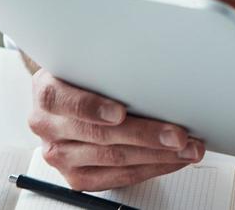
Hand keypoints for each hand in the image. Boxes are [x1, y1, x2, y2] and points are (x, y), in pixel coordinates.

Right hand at [27, 69, 204, 190]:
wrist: (65, 99)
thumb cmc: (83, 77)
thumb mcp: (85, 60)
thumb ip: (106, 62)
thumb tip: (154, 57)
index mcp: (48, 92)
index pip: (64, 100)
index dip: (93, 108)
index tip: (120, 112)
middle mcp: (49, 127)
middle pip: (99, 135)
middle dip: (145, 135)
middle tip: (178, 134)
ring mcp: (61, 155)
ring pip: (113, 159)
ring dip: (157, 155)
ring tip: (186, 149)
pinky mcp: (77, 177)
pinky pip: (118, 177)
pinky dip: (151, 168)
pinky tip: (171, 159)